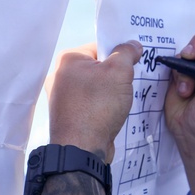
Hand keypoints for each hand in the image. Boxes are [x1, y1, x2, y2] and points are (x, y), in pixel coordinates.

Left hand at [45, 41, 142, 161]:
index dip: (120, 54)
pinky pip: (90, 103)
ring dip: (111, 92)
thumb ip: (127, 53)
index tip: (134, 64)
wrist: (82, 149)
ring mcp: (62, 97)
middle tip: (131, 82)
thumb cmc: (98, 106)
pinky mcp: (68, 115)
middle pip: (97, 67)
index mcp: (68, 59)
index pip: (100, 47)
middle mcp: (60, 75)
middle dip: (116, 75)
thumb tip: (133, 45)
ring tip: (123, 100)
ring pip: (95, 87)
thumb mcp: (119, 72)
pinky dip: (103, 106)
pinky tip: (114, 113)